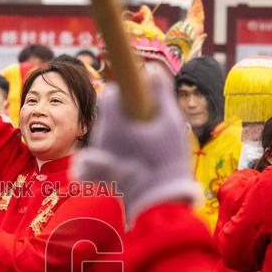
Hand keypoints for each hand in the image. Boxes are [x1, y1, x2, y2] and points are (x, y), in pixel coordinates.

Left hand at [73, 74, 197, 223]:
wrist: (158, 201)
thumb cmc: (167, 161)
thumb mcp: (171, 122)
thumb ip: (162, 93)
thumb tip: (154, 69)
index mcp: (114, 123)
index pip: (109, 94)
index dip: (124, 91)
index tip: (139, 96)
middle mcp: (102, 137)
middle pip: (108, 113)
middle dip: (124, 111)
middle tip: (146, 118)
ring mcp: (101, 155)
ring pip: (107, 131)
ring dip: (122, 130)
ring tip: (145, 139)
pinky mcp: (102, 171)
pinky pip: (106, 150)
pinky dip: (118, 147)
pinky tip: (136, 154)